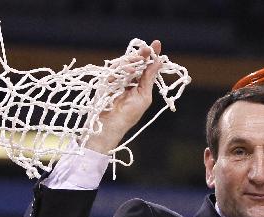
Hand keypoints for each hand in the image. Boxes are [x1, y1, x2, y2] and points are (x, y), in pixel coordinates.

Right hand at [86, 40, 162, 154]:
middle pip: (134, 61)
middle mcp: (127, 79)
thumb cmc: (129, 114)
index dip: (150, 55)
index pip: (145, 65)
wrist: (111, 125)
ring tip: (137, 62)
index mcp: (138, 83)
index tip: (156, 44)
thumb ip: (149, 78)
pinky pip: (113, 70)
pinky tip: (128, 70)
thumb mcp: (144, 95)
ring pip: (123, 62)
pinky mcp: (105, 81)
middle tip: (147, 50)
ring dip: (131, 61)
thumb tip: (158, 61)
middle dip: (141, 54)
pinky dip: (121, 69)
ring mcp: (116, 79)